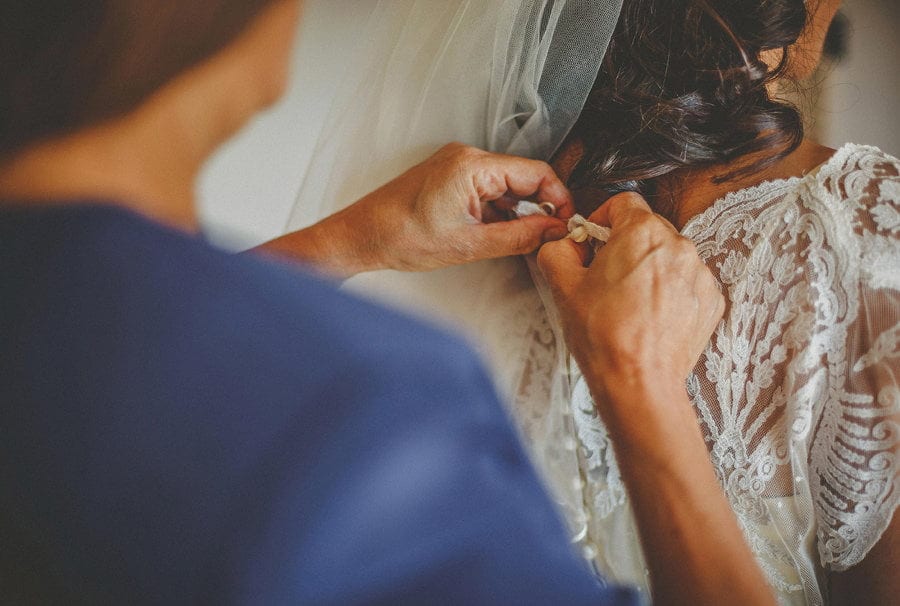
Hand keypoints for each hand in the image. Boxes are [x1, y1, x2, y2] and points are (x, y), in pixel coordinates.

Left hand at [258, 143, 572, 276]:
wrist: (361, 236)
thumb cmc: (400, 236)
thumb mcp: (469, 245)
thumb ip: (519, 237)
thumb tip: (552, 232)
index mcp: (473, 166)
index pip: (536, 173)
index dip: (558, 199)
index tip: (566, 223)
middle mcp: (466, 157)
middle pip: (524, 177)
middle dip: (540, 208)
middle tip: (548, 238)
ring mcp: (457, 165)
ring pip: (506, 185)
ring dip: (519, 212)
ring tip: (522, 242)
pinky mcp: (450, 177)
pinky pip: (488, 190)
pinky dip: (499, 211)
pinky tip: (500, 235)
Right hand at [537, 192, 723, 408]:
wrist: (639, 382)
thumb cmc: (603, 335)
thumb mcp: (562, 286)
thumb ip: (558, 250)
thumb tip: (566, 244)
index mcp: (641, 232)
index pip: (623, 202)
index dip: (602, 219)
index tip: (594, 242)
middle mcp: (678, 245)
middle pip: (647, 229)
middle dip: (625, 247)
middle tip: (605, 278)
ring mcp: (699, 273)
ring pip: (668, 257)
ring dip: (649, 270)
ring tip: (628, 304)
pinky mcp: (711, 300)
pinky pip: (686, 283)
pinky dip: (669, 293)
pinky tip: (650, 317)